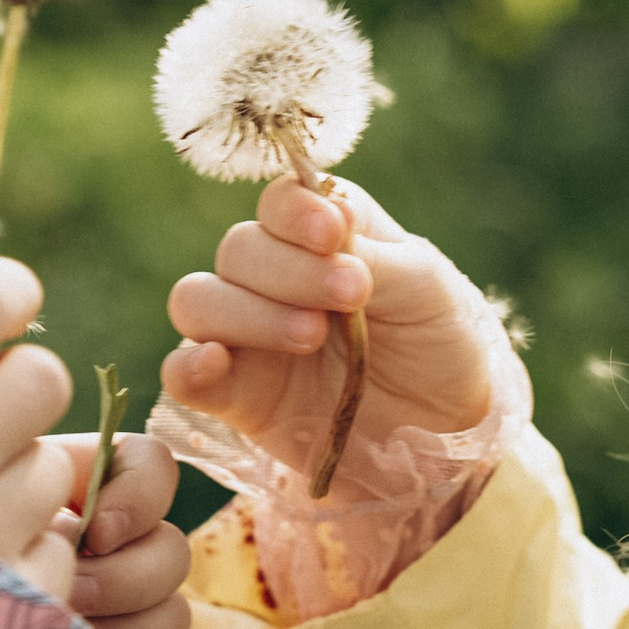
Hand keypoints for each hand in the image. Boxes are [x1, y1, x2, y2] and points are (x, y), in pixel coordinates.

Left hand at [46, 433, 189, 628]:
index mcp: (75, 496)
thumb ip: (7, 481)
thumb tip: (55, 462)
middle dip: (126, 576)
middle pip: (170, 546)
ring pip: (174, 614)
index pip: (148, 466)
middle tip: (71, 594)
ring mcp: (115, 620)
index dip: (143, 492)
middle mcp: (105, 553)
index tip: (97, 526)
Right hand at [163, 177, 491, 502]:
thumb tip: (327, 215)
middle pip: (239, 249)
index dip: (295, 212)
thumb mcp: (427, 288)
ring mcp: (247, 334)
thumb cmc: (438, 340)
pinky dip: (187, 364)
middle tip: (352, 295)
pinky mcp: (235, 394)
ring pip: (199, 300)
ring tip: (311, 335)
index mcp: (320, 236)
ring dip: (248, 312)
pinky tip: (213, 363)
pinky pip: (181, 373)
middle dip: (290, 269)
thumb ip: (371, 252)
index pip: (279, 202)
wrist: (448, 427)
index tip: (332, 235)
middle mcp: (273, 277)